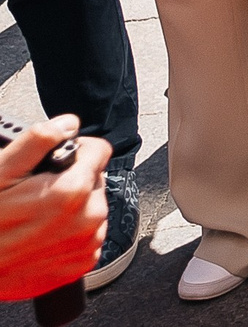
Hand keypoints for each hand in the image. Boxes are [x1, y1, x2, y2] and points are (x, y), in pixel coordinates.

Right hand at [0, 115, 107, 301]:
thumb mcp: (0, 172)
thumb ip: (38, 140)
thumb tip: (67, 123)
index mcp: (72, 191)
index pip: (99, 150)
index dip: (75, 150)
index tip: (55, 162)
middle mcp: (89, 218)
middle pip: (95, 179)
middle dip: (73, 179)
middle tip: (39, 192)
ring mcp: (88, 243)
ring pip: (93, 206)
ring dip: (74, 207)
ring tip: (38, 216)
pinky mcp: (83, 263)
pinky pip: (89, 235)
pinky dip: (71, 232)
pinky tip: (43, 235)